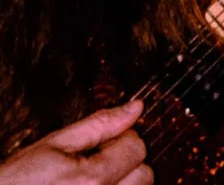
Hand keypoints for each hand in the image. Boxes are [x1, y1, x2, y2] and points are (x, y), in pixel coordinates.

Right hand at [0, 101, 150, 182]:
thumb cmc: (18, 181)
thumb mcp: (54, 145)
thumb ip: (99, 125)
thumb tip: (135, 108)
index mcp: (92, 180)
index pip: (137, 148)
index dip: (121, 138)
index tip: (102, 142)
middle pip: (144, 176)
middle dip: (126, 162)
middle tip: (98, 161)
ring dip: (123, 182)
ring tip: (93, 180)